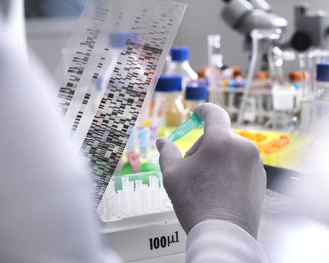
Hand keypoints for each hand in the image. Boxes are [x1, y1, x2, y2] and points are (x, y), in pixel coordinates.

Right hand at [156, 103, 265, 237]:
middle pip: (218, 138)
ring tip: (206, 183)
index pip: (214, 113)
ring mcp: (255, 163)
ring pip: (230, 152)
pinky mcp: (261, 178)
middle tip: (192, 170)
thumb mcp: (172, 174)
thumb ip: (167, 152)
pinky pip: (241, 165)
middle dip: (203, 148)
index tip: (198, 113)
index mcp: (221, 141)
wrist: (223, 234)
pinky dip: (230, 170)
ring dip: (217, 159)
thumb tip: (161, 142)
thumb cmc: (195, 201)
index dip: (204, 110)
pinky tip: (220, 190)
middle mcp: (243, 147)